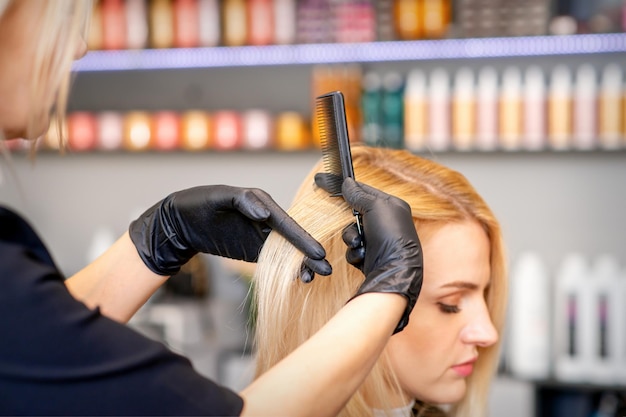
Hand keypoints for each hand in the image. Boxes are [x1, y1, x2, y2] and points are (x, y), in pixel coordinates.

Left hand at [129, 185, 331, 280]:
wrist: (179, 222)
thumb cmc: (197, 204)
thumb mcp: (217, 198)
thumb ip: (242, 201)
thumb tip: (264, 213)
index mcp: (261, 202)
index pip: (286, 223)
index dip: (301, 239)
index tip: (316, 252)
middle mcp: (265, 218)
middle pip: (292, 239)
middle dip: (308, 255)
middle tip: (325, 270)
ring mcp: (260, 235)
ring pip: (286, 252)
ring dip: (300, 265)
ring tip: (313, 279)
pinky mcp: (253, 249)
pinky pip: (274, 260)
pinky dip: (287, 270)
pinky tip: (297, 280)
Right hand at [315, 174, 422, 333]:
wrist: (394, 270)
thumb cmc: (390, 235)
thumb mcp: (375, 207)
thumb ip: (359, 194)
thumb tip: (347, 183)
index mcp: (392, 206)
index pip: (365, 191)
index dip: (346, 188)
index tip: (325, 181)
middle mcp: (386, 222)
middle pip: (355, 214)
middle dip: (352, 223)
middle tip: (354, 227)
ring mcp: (378, 240)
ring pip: (352, 233)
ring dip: (352, 239)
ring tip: (360, 245)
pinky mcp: (370, 256)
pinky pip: (353, 249)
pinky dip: (355, 252)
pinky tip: (363, 257)